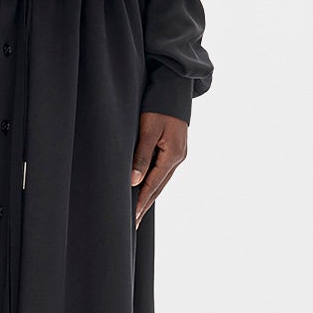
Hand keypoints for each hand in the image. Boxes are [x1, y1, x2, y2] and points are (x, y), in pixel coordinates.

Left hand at [130, 109, 187, 226]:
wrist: (174, 89)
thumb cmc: (158, 107)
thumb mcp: (148, 130)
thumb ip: (141, 155)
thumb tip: (135, 181)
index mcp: (172, 155)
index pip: (153, 185)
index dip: (141, 201)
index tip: (132, 217)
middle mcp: (178, 158)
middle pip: (159, 187)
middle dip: (145, 204)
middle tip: (134, 223)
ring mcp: (179, 154)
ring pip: (162, 181)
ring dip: (150, 196)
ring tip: (139, 211)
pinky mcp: (176, 149)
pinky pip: (164, 172)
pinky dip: (155, 183)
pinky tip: (148, 189)